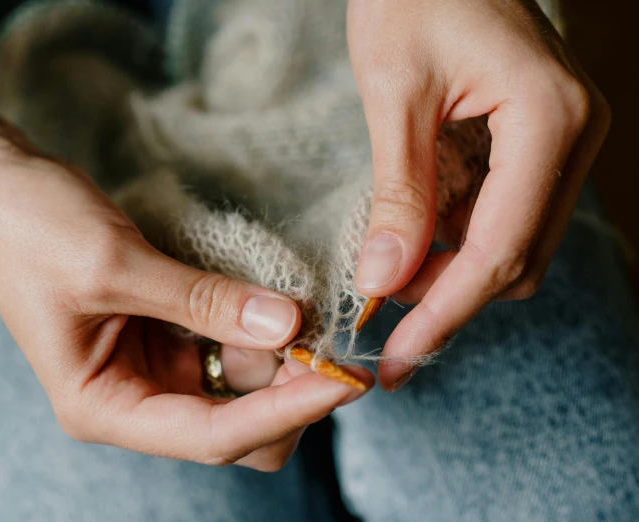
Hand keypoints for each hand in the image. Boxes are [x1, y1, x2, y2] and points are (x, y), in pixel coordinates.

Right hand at [0, 151, 371, 470]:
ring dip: (281, 360)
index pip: (212, 435)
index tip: (343, 383)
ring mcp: (151, 364)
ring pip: (238, 387)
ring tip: (319, 319)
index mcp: (103, 406)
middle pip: (233, 428)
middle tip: (334, 350)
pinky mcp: (165, 328)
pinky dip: (260, 330)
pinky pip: (227, 344)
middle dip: (286, 397)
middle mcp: (132, 398)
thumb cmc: (29, 229)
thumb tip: (287, 327)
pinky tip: (287, 304)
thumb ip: (204, 303)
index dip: (284, 414)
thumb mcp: (117, 268)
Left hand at [348, 0, 609, 390]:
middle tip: (377, 306)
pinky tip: (414, 226)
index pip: (499, 251)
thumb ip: (397, 192)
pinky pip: (504, 213)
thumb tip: (384, 280)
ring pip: (512, 244)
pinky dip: (456, 236)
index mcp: (550, 122)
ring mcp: (562, 141)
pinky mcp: (539, 142)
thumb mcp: (394, 93)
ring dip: (449, 267)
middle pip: (515, 259)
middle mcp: (573, 138)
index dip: (443, 314)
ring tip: (388, 262)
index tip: (396, 360)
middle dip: (444, 293)